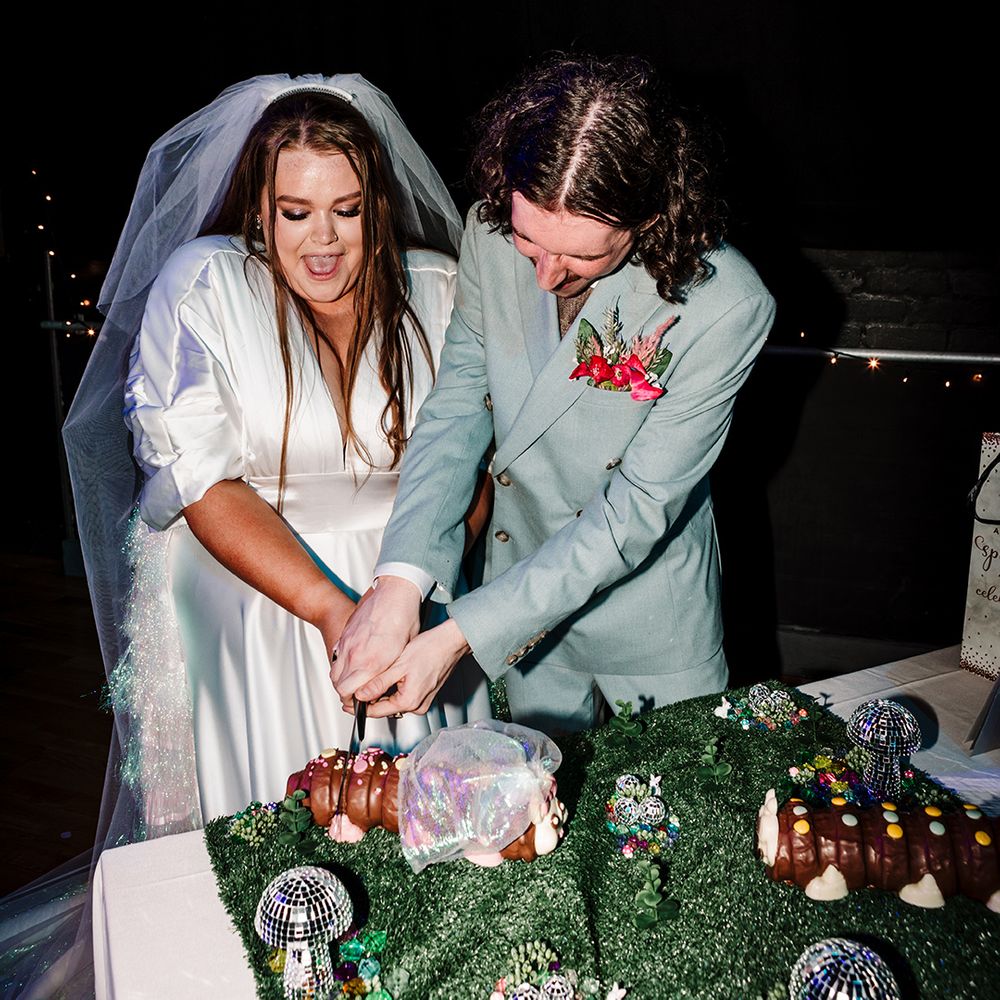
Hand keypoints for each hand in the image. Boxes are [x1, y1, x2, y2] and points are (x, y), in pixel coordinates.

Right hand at [331, 576, 421, 697]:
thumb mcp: (403, 652)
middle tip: (357, 696)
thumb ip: (388, 672)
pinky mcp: (345, 634)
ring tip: (355, 682)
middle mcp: (354, 655)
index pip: (350, 694)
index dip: (354, 703)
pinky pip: (336, 656)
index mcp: (371, 662)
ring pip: (334, 672)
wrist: (395, 591)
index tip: (362, 703)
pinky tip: (352, 664)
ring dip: (342, 680)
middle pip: (338, 686)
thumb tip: (383, 685)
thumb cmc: (404, 618)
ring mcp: (347, 643)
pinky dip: (340, 665)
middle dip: (346, 695)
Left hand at [357, 617, 471, 717]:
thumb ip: (377, 684)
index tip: (348, 704)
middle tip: (358, 688)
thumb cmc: (430, 649)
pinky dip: (395, 689)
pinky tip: (393, 675)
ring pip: (394, 701)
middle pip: (385, 707)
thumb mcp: (398, 665)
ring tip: (376, 678)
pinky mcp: (425, 695)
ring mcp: (423, 701)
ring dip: (383, 692)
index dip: (359, 707)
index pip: (376, 712)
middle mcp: (417, 706)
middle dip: (371, 699)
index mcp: (408, 701)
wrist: (451, 642)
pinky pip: (404, 696)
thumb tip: (360, 696)